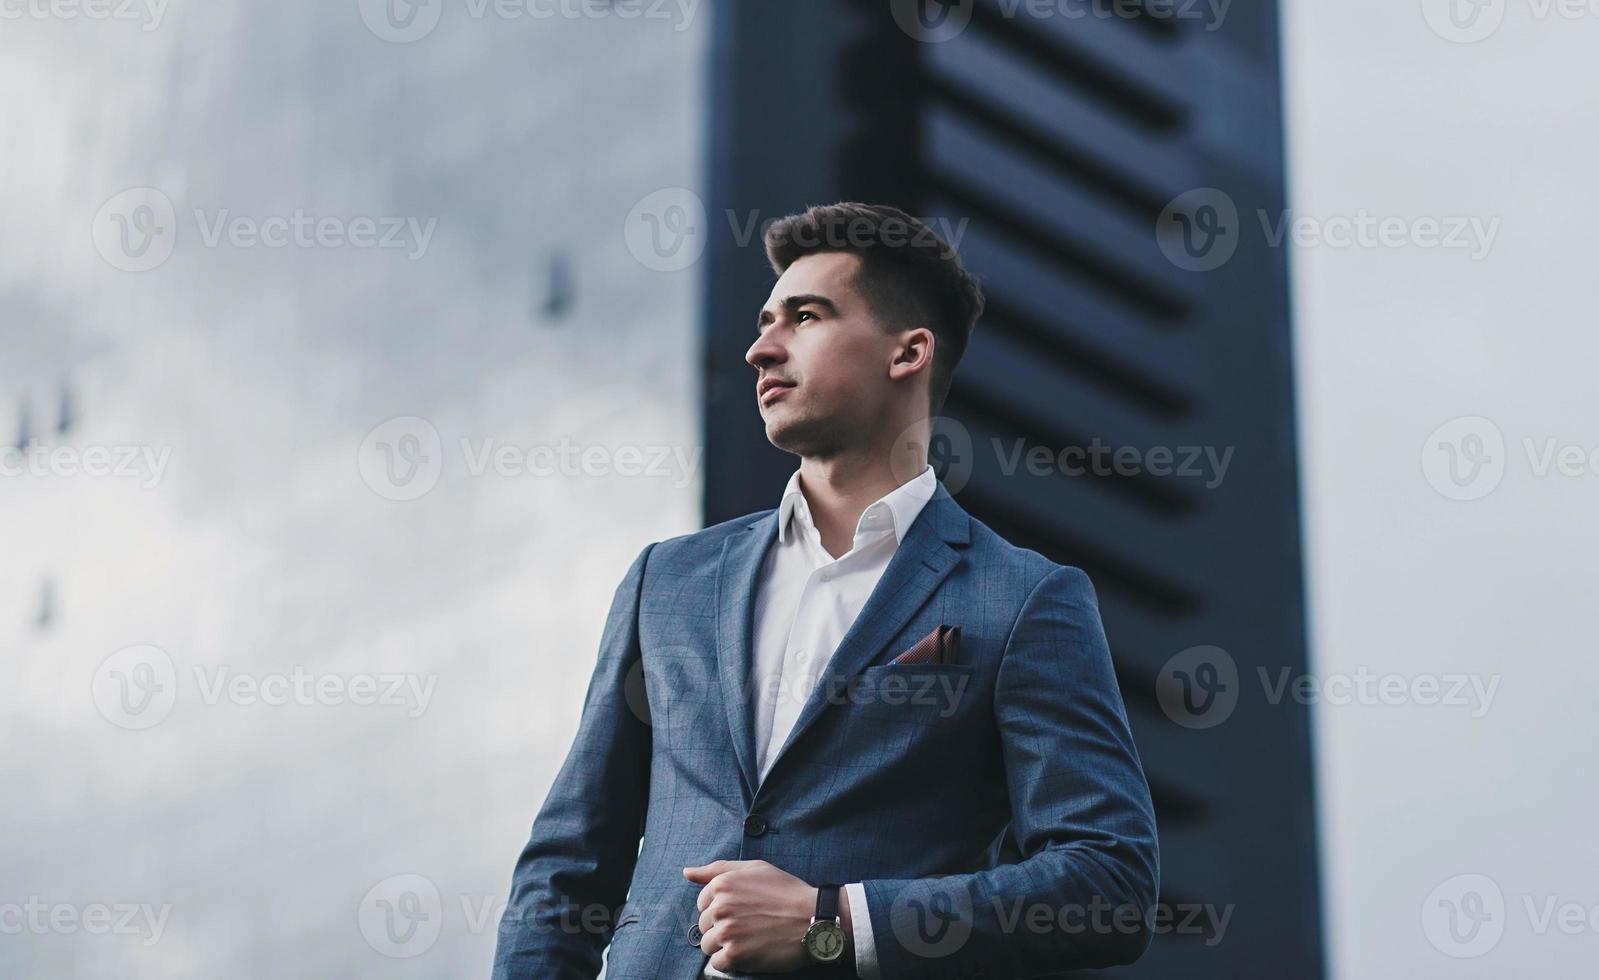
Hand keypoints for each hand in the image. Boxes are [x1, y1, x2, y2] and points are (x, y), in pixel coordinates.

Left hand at [682, 860, 849, 972]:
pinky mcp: (734, 955)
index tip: (743, 911)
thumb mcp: (754, 869)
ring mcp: (726, 931)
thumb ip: (718, 869)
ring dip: (724, 946)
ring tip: (749, 939)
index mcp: (722, 884)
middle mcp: (720, 907)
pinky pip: (717, 963)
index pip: (702, 904)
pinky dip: (731, 961)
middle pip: (704, 926)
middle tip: (749, 926)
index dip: (722, 910)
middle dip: (722, 928)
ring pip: (708, 945)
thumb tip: (687, 872)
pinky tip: (750, 952)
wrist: (813, 918)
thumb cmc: (786, 892)